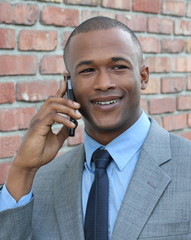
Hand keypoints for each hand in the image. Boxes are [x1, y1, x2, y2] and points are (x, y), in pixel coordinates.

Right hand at [6, 78, 81, 199]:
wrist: (30, 164)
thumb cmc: (41, 152)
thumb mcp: (57, 139)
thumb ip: (63, 130)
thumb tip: (73, 123)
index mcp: (44, 118)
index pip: (53, 100)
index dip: (60, 89)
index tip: (68, 81)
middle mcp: (40, 116)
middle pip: (53, 99)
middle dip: (67, 99)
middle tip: (79, 107)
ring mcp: (38, 121)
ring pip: (52, 105)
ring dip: (67, 108)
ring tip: (77, 116)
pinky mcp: (37, 127)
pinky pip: (52, 117)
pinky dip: (64, 119)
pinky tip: (72, 125)